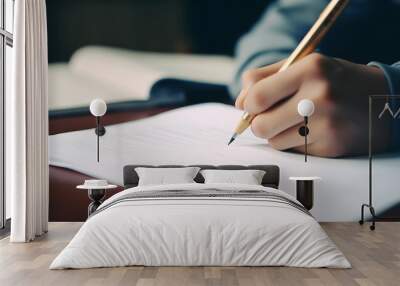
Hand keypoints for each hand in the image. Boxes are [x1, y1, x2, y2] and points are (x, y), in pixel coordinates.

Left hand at [235, 53, 390, 156]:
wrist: (383, 99)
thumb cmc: (334, 81)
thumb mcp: (304, 65)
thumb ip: (265, 77)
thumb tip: (239, 103)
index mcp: (310, 69)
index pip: (257, 96)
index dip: (247, 105)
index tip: (251, 106)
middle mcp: (319, 96)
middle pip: (260, 125)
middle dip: (258, 124)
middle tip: (270, 117)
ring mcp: (327, 124)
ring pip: (274, 142)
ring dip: (277, 134)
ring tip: (296, 121)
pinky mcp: (331, 146)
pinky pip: (293, 151)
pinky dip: (295, 143)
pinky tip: (311, 131)